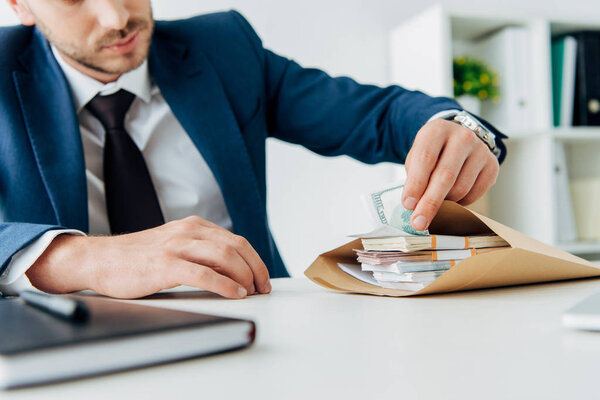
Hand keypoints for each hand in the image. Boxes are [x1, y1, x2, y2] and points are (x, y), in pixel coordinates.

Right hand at [26, 216, 270, 298]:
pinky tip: (235, 294)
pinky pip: (204, 274)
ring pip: (225, 256)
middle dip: (256, 268)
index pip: (236, 241)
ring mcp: (177, 246)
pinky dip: (225, 285)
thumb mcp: (174, 246)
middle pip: (237, 246)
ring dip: (245, 276)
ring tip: (252, 291)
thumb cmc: (137, 258)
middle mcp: (188, 231)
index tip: (262, 277)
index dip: (255, 260)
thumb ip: (200, 252)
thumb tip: (231, 271)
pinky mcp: (166, 264)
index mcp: (193, 226)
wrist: (100, 259)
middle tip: (263, 287)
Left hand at [401, 119, 499, 230]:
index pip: (425, 159)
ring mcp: (480, 150)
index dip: (416, 184)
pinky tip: (453, 195)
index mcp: (437, 130)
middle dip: (430, 203)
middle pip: (445, 176)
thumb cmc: (432, 152)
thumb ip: (415, 177)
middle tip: (419, 222)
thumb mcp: (417, 157)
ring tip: (436, 197)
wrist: (457, 139)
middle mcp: (462, 136)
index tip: (408, 205)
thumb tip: (415, 207)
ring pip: (460, 189)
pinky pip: (473, 195)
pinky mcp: (492, 165)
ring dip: (445, 202)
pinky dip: (459, 203)